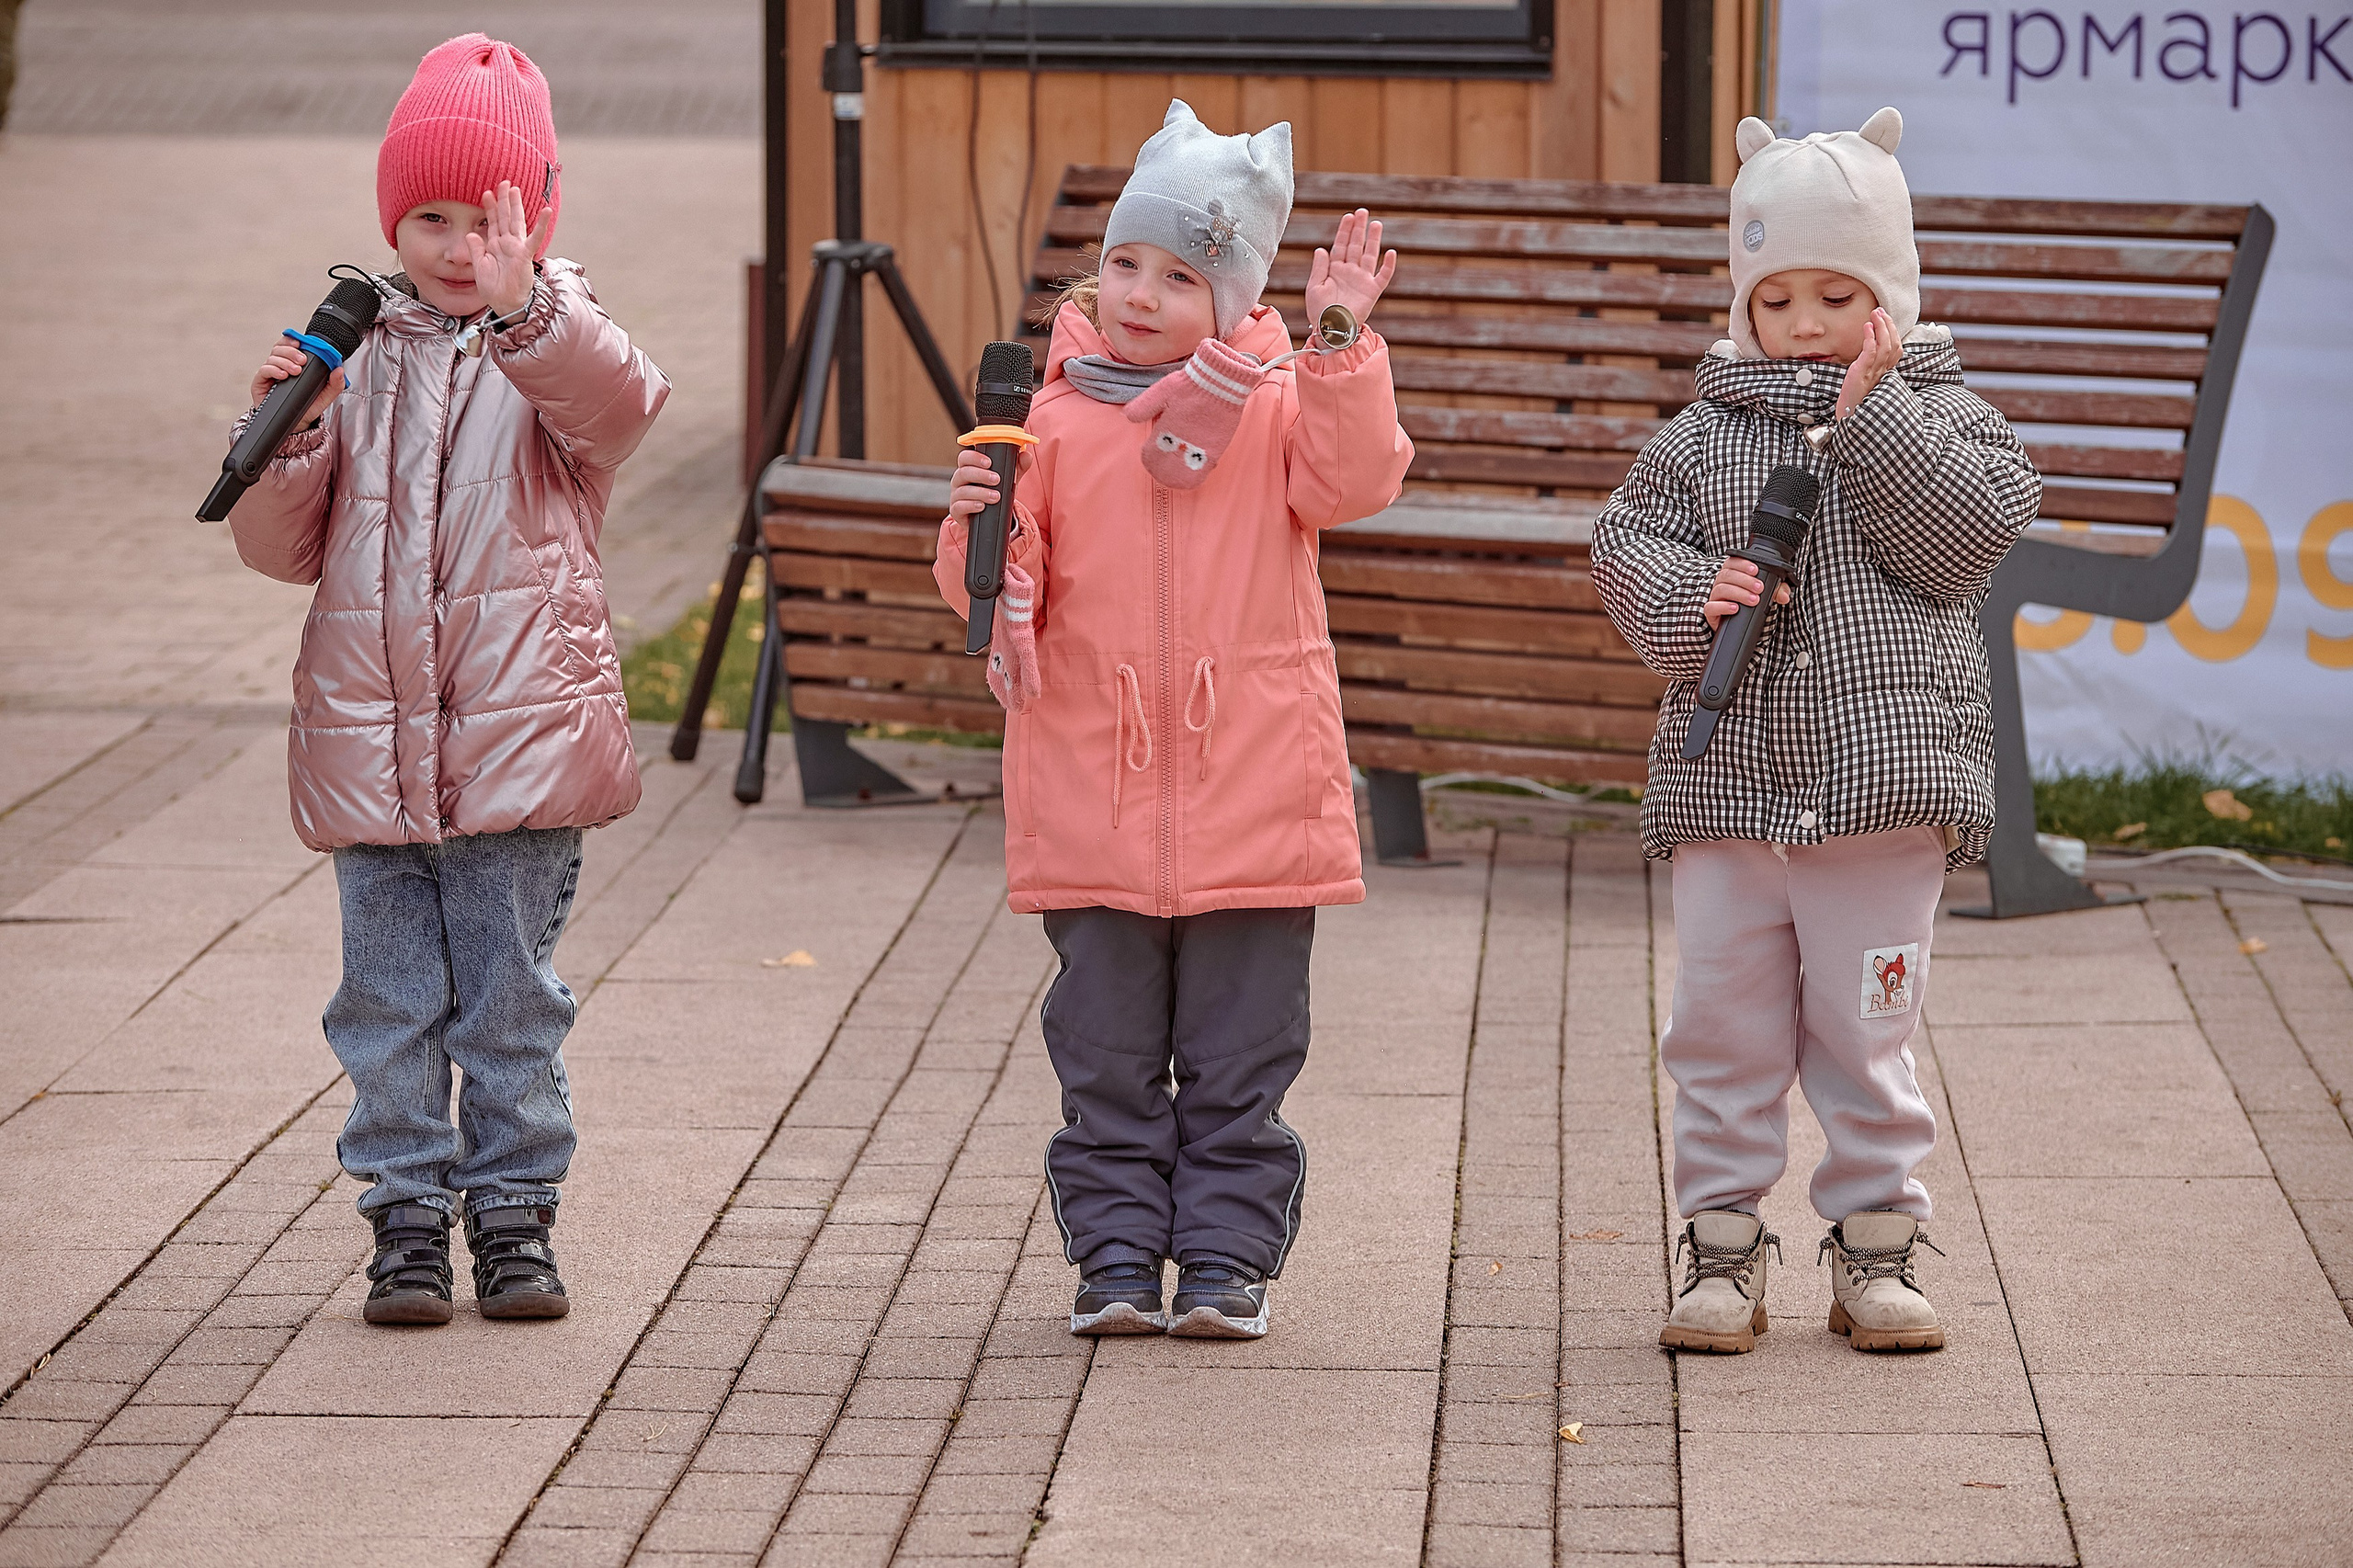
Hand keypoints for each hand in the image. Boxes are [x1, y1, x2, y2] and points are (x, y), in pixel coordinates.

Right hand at [249, 339, 344, 426]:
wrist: (295, 424)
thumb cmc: (307, 407)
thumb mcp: (324, 396)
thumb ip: (334, 384)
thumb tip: (339, 369)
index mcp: (293, 363)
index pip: (289, 345)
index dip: (292, 340)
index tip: (300, 342)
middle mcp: (280, 365)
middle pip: (280, 348)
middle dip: (291, 351)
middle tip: (302, 360)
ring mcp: (270, 373)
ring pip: (272, 357)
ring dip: (285, 361)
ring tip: (295, 371)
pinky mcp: (261, 382)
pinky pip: (264, 370)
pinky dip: (273, 370)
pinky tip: (283, 375)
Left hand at [465, 180, 549, 318]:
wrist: (504, 303)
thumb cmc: (494, 288)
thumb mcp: (478, 266)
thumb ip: (475, 249)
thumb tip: (471, 233)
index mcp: (495, 246)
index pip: (492, 222)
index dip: (489, 207)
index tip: (486, 193)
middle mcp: (507, 243)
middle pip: (504, 217)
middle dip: (503, 200)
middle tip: (503, 182)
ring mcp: (517, 248)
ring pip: (516, 221)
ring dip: (516, 205)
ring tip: (515, 189)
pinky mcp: (525, 254)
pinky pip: (534, 237)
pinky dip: (541, 224)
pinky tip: (546, 211)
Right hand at [946, 446, 1028, 524]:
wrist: (990, 518)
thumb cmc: (995, 492)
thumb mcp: (1008, 480)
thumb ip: (1017, 467)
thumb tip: (1026, 456)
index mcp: (969, 468)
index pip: (965, 458)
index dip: (974, 457)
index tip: (989, 462)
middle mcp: (959, 481)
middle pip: (963, 473)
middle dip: (980, 475)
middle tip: (997, 479)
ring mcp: (956, 496)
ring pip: (963, 491)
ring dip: (980, 492)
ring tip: (996, 496)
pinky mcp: (957, 511)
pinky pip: (959, 507)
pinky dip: (971, 506)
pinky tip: (982, 506)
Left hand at [1304, 208, 1396, 323]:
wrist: (1331, 330)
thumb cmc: (1319, 312)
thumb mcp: (1314, 288)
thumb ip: (1319, 268)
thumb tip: (1321, 249)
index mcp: (1334, 270)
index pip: (1340, 245)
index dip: (1344, 231)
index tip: (1348, 216)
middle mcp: (1350, 272)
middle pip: (1356, 246)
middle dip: (1359, 229)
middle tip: (1362, 212)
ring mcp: (1362, 280)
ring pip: (1370, 255)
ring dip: (1373, 240)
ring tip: (1376, 224)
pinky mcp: (1372, 291)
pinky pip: (1383, 276)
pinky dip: (1388, 265)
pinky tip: (1391, 252)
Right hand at [1703, 556, 1790, 630]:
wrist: (1734, 624)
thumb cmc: (1747, 603)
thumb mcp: (1764, 595)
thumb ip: (1776, 591)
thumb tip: (1784, 596)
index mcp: (1731, 573)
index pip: (1732, 562)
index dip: (1742, 564)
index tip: (1755, 570)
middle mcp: (1720, 583)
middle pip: (1727, 575)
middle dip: (1745, 580)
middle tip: (1760, 588)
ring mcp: (1714, 596)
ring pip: (1720, 589)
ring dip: (1738, 593)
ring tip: (1753, 600)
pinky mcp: (1711, 611)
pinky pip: (1711, 606)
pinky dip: (1723, 606)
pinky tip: (1735, 608)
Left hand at [1835, 306, 1900, 418]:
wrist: (1848, 416)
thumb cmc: (1854, 399)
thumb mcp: (1865, 379)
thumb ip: (1869, 366)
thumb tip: (1868, 349)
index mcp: (1885, 372)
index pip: (1897, 349)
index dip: (1893, 332)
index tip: (1885, 318)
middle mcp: (1882, 371)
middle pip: (1894, 344)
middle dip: (1889, 325)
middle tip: (1880, 311)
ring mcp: (1873, 372)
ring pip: (1885, 345)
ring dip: (1881, 327)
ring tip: (1875, 314)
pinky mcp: (1862, 373)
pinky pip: (1871, 352)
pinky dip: (1870, 337)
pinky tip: (1867, 326)